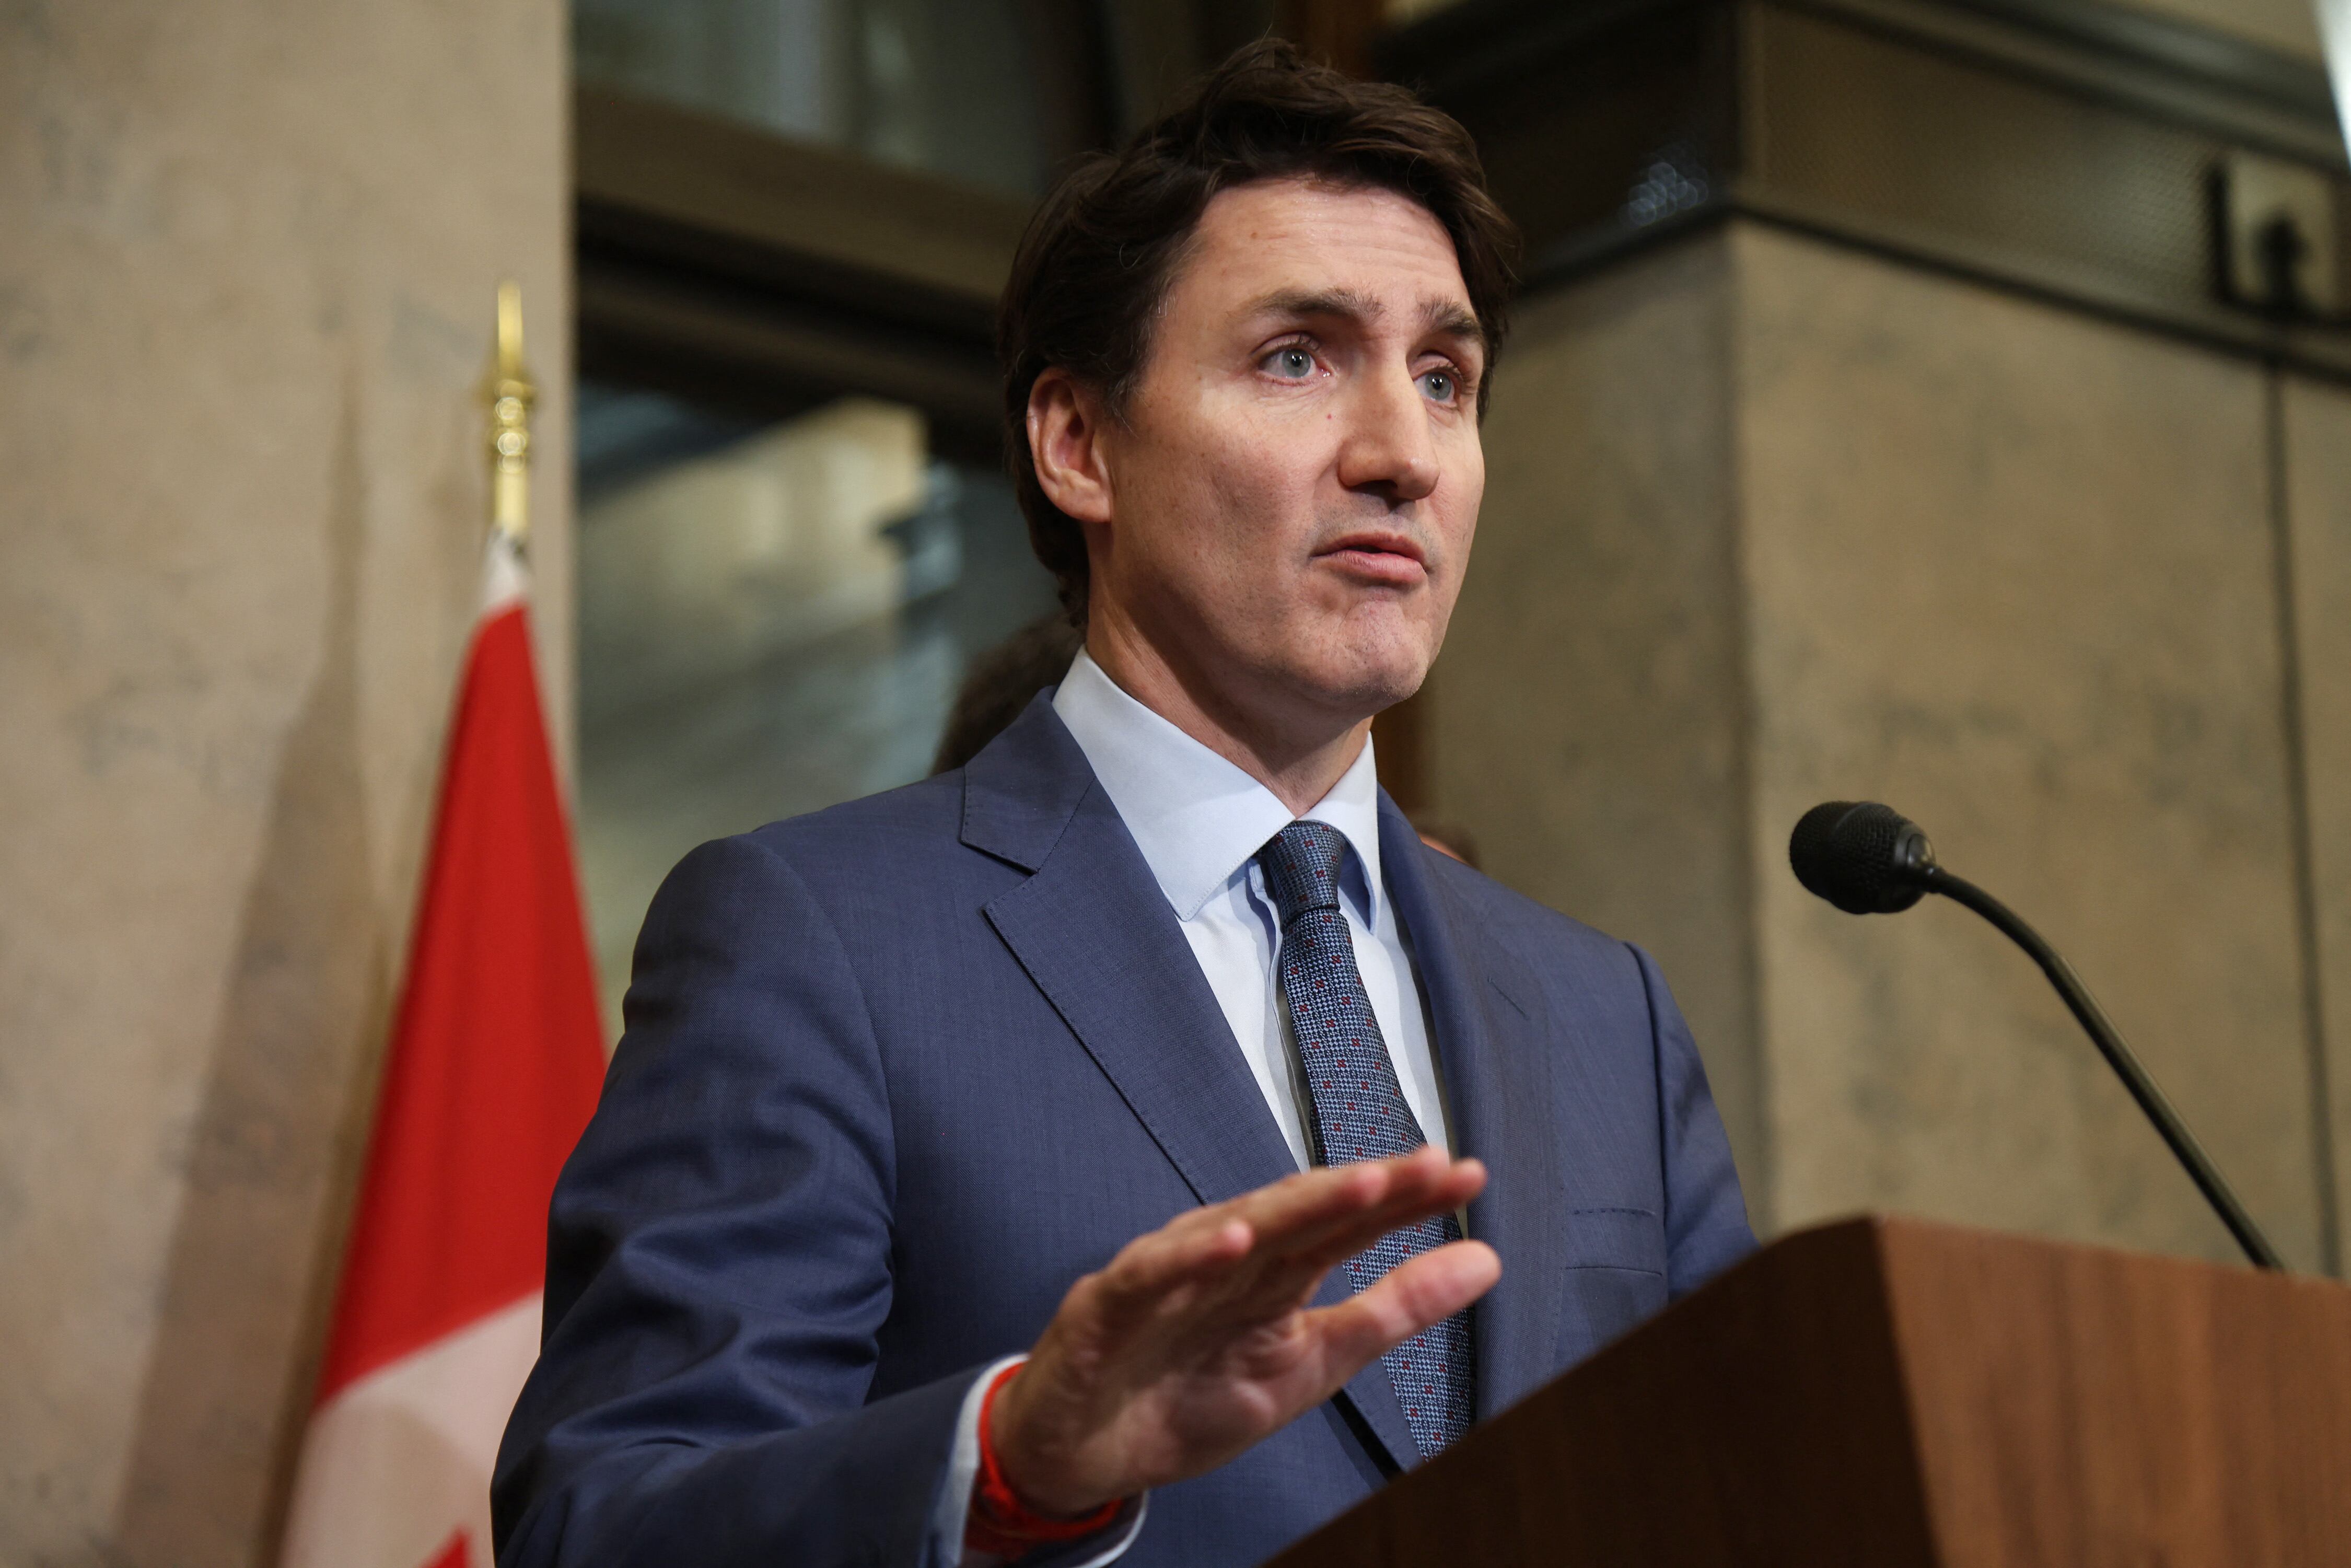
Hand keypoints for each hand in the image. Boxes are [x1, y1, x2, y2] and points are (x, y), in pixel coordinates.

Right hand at [988, 1145, 1498, 1515]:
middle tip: (1426, 1167)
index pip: (1347, 1224)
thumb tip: (1485, 1260)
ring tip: (1358, 1186)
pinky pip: (1152, 1275)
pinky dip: (1189, 1257)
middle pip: (1301, 1212)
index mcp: (1274, 1271)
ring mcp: (1167, 1276)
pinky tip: (1233, 1242)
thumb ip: (1394, 1310)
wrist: (1087, 1455)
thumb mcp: (1311, 1363)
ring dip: (1295, 1205)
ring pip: (1235, 1228)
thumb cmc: (1190, 1399)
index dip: (1404, 1199)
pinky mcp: (1109, 1304)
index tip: (1466, 1175)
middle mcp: (1225, 1258)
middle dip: (1364, 1188)